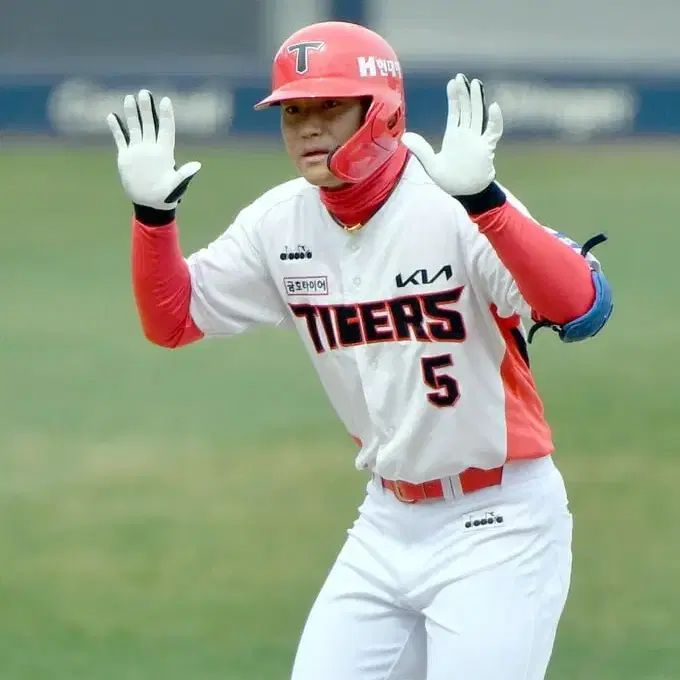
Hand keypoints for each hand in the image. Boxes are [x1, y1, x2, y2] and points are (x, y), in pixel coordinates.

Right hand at [106, 90, 200, 210]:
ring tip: (130, 97)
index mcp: (164, 152)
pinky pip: (121, 139)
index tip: (166, 100)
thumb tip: (197, 165)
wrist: (149, 204)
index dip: (166, 115)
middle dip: (147, 109)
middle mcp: (151, 148)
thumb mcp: (176, 186)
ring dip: (132, 114)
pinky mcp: (127, 157)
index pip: (166, 129)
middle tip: (144, 92)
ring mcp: (138, 151)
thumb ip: (184, 175)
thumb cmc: (166, 196)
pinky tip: (112, 116)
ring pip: (135, 128)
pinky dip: (116, 128)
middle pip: (150, 124)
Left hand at [401, 74, 502, 195]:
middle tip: (462, 77)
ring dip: (478, 100)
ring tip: (476, 84)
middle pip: (467, 109)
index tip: (452, 82)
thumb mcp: (431, 165)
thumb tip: (404, 137)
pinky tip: (493, 107)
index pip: (455, 112)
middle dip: (465, 93)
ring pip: (479, 115)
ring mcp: (478, 140)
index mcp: (454, 136)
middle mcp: (467, 134)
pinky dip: (495, 120)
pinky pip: (493, 132)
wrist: (466, 194)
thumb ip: (420, 150)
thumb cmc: (450, 181)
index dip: (454, 97)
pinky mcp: (487, 148)